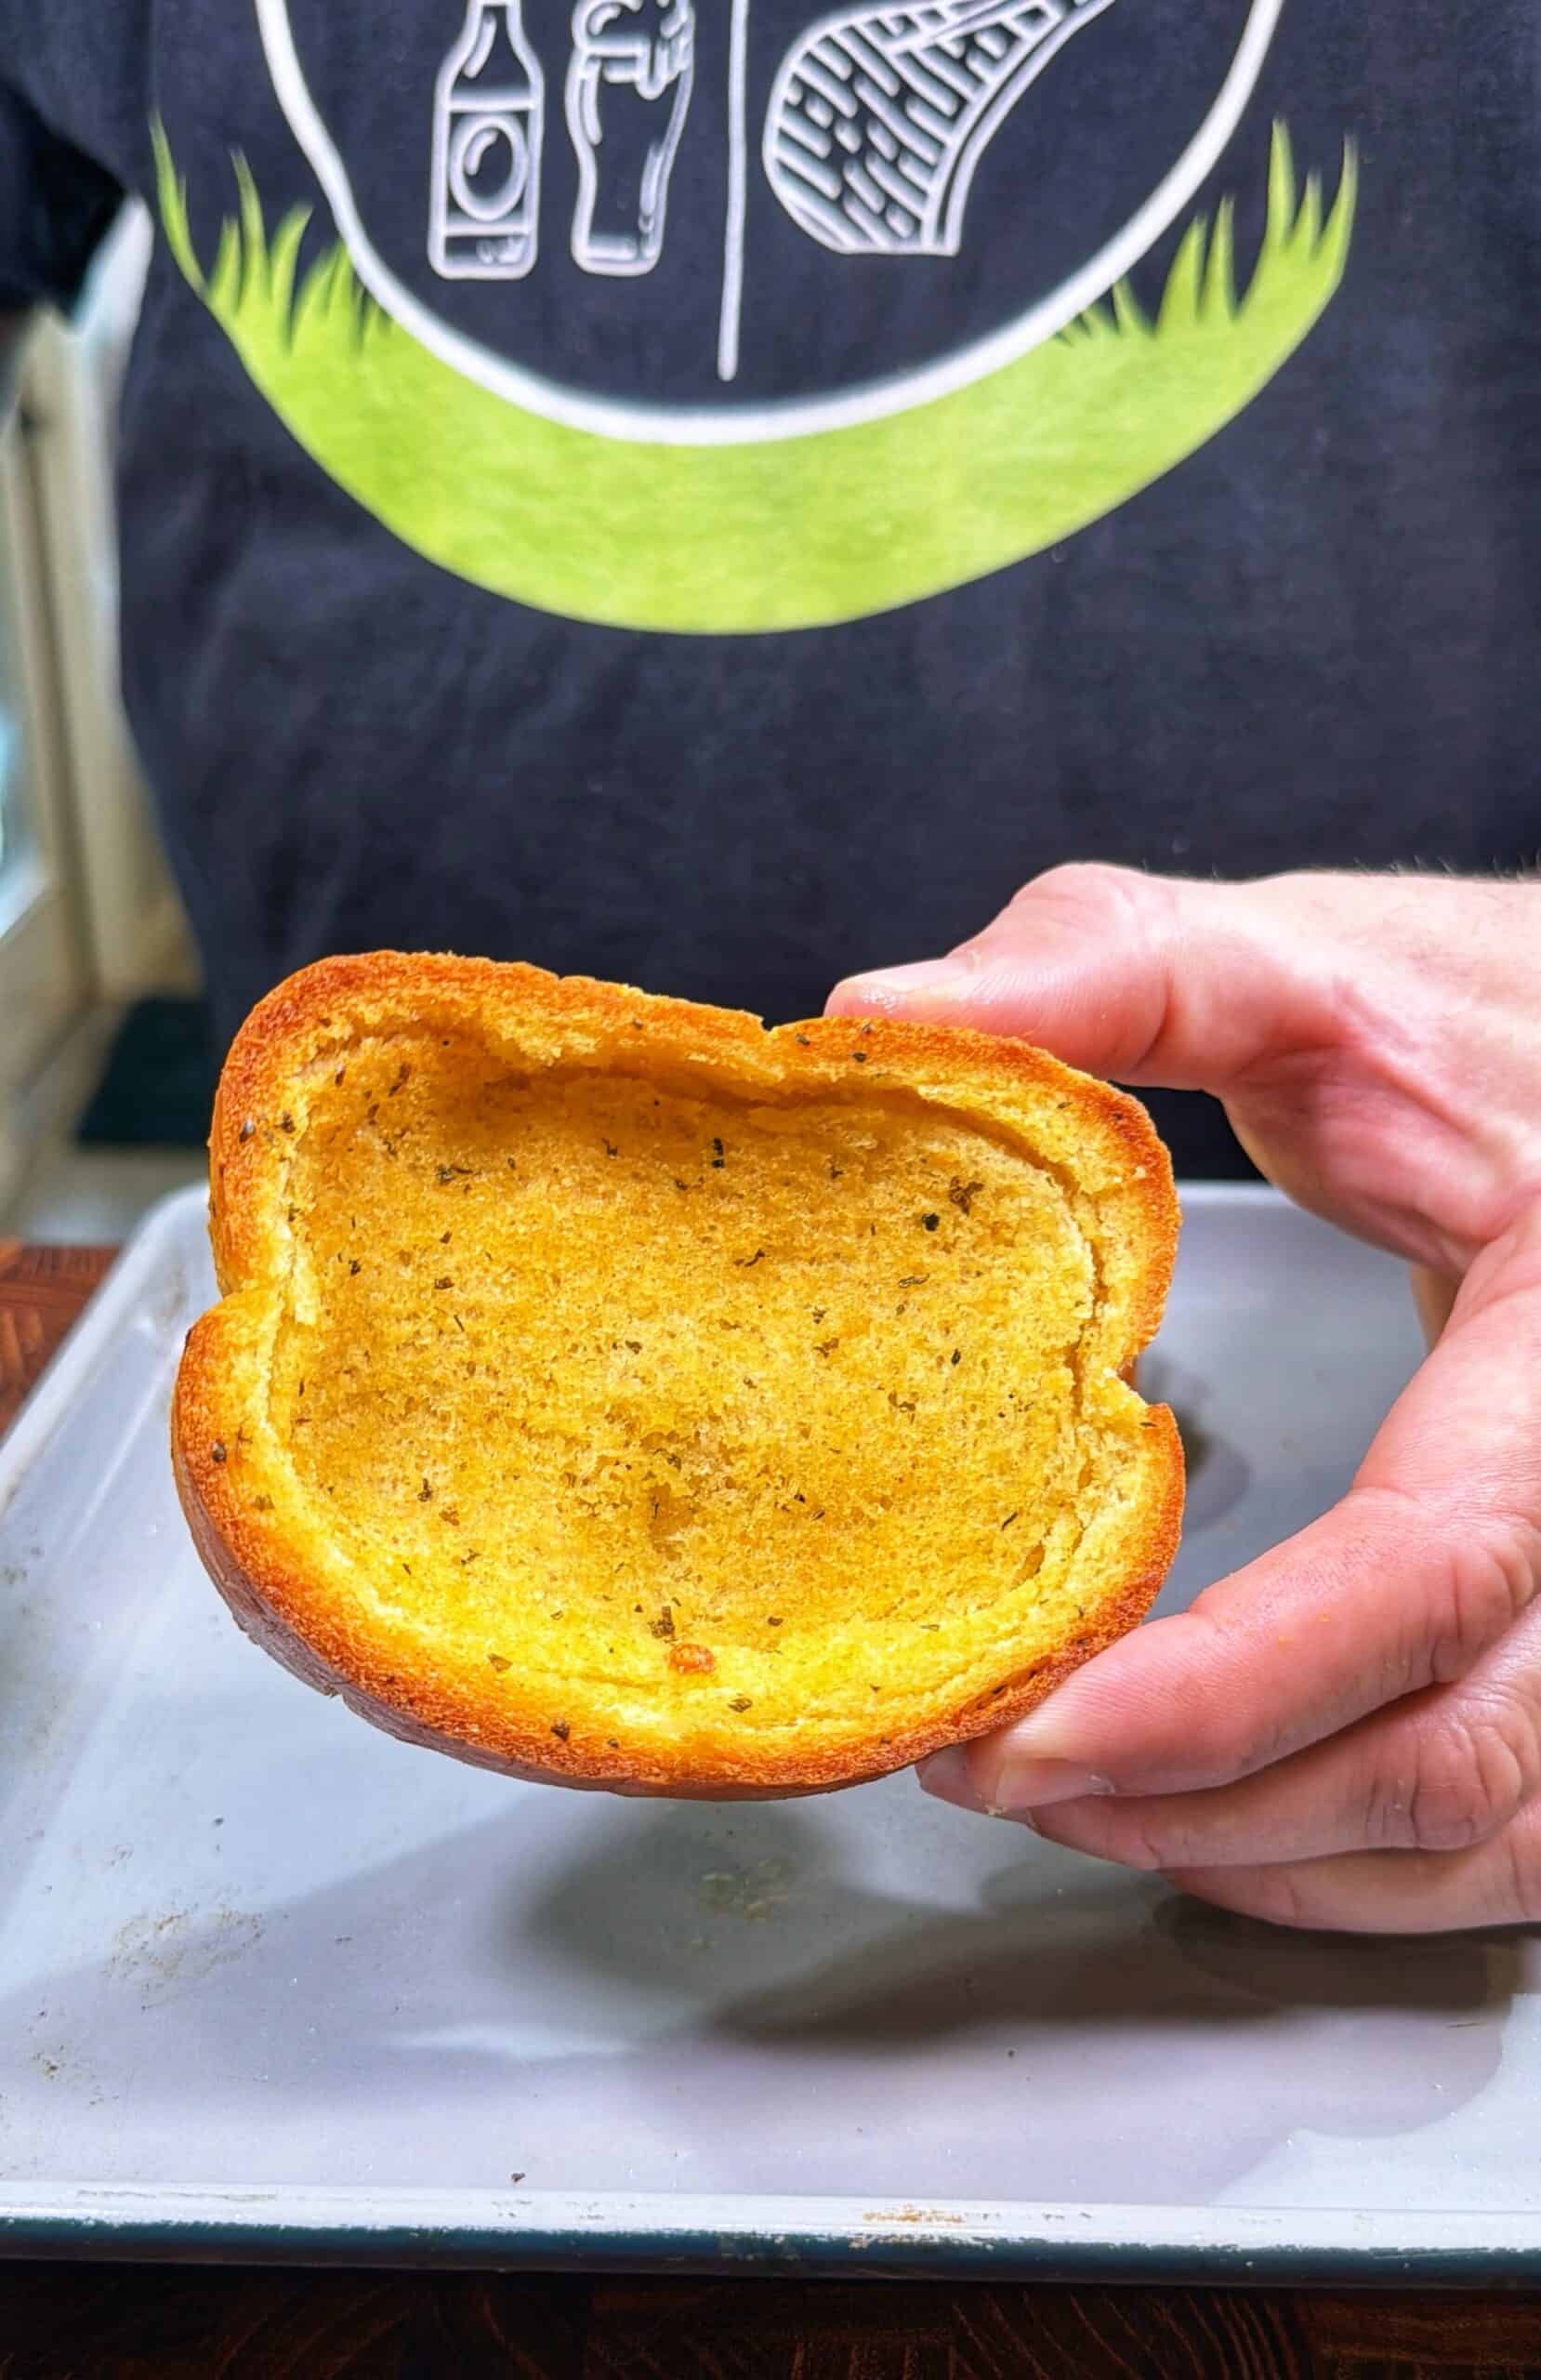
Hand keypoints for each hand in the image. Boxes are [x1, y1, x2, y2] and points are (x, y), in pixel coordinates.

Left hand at [829, 867, 1540, 1932]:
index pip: (1422, 1578)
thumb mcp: (1315, 968)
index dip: (1226, 1691)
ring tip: (1058, 1795)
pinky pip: (1503, 1832)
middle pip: (1445, 1757)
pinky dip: (1343, 1856)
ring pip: (1479, 1831)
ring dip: (1258, 1849)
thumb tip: (882, 1019)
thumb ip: (1115, 973)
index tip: (1025, 1734)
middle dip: (1199, 1801)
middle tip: (984, 1764)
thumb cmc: (1495, 1025)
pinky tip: (1202, 1818)